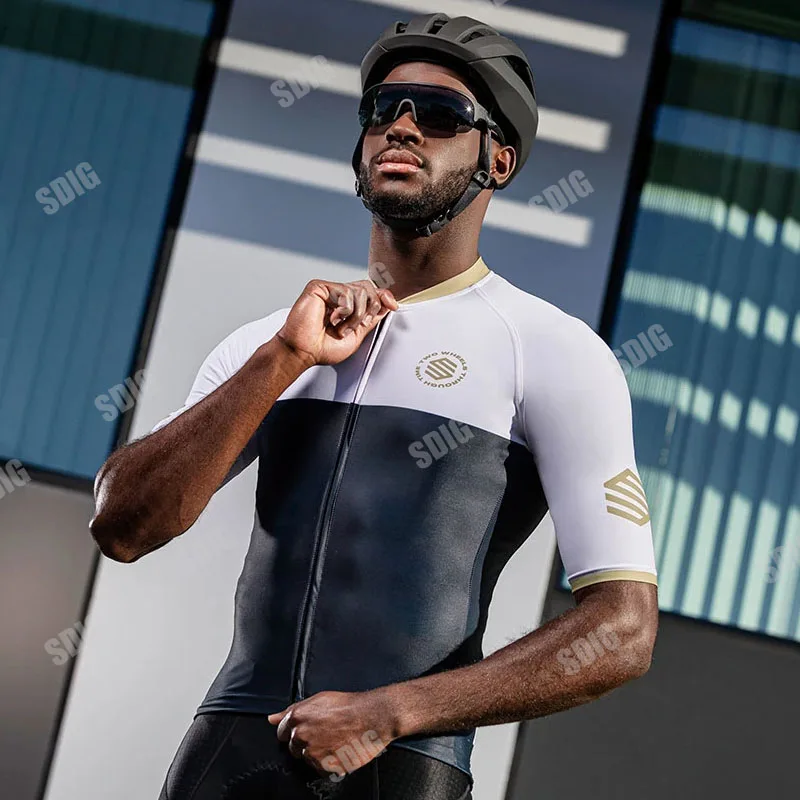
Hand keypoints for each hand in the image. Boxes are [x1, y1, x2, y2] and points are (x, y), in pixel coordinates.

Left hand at [267, 690, 398, 778]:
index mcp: (297, 717)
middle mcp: (301, 735)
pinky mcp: (324, 767)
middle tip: (327, 734)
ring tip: (337, 740)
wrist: (372, 717)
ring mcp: (312, 752)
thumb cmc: (350, 705)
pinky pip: (321, 769)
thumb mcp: (318, 699)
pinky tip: (340, 750)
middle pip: (294, 747)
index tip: (307, 730)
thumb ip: (291, 709)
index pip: (282, 732)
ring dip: (319, 754)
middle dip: (306, 743)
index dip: (295, 730)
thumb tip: (272, 718)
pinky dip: (330, 764)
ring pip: (308, 759)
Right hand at [276, 279, 397, 367]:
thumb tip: (387, 305)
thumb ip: (371, 318)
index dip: (384, 296)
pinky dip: (344, 310)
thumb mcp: (357, 335)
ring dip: (356, 315)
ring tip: (341, 327)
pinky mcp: (319, 287)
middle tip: (358, 325)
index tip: (393, 305)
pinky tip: (332, 319)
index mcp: (347, 305)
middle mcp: (338, 296)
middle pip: (369, 287)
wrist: (304, 352)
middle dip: (370, 308)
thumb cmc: (322, 348)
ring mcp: (329, 290)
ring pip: (360, 290)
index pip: (370, 291)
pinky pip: (346, 292)